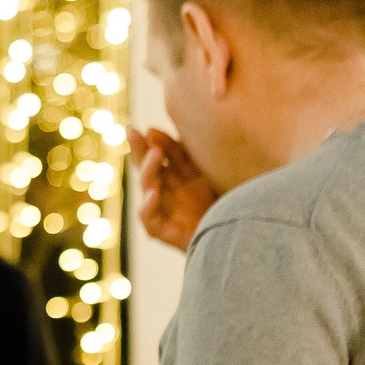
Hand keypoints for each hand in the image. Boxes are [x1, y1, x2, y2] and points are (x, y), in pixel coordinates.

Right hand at [133, 127, 215, 253]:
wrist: (231, 237)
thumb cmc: (216, 206)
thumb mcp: (198, 173)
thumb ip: (178, 153)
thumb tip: (152, 129)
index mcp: (172, 178)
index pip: (155, 157)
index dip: (146, 142)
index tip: (141, 127)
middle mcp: (163, 193)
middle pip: (147, 169)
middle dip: (138, 151)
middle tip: (133, 132)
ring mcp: (160, 211)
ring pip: (147, 188)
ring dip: (149, 171)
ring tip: (156, 154)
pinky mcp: (160, 231)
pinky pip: (148, 217)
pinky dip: (148, 205)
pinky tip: (153, 193)